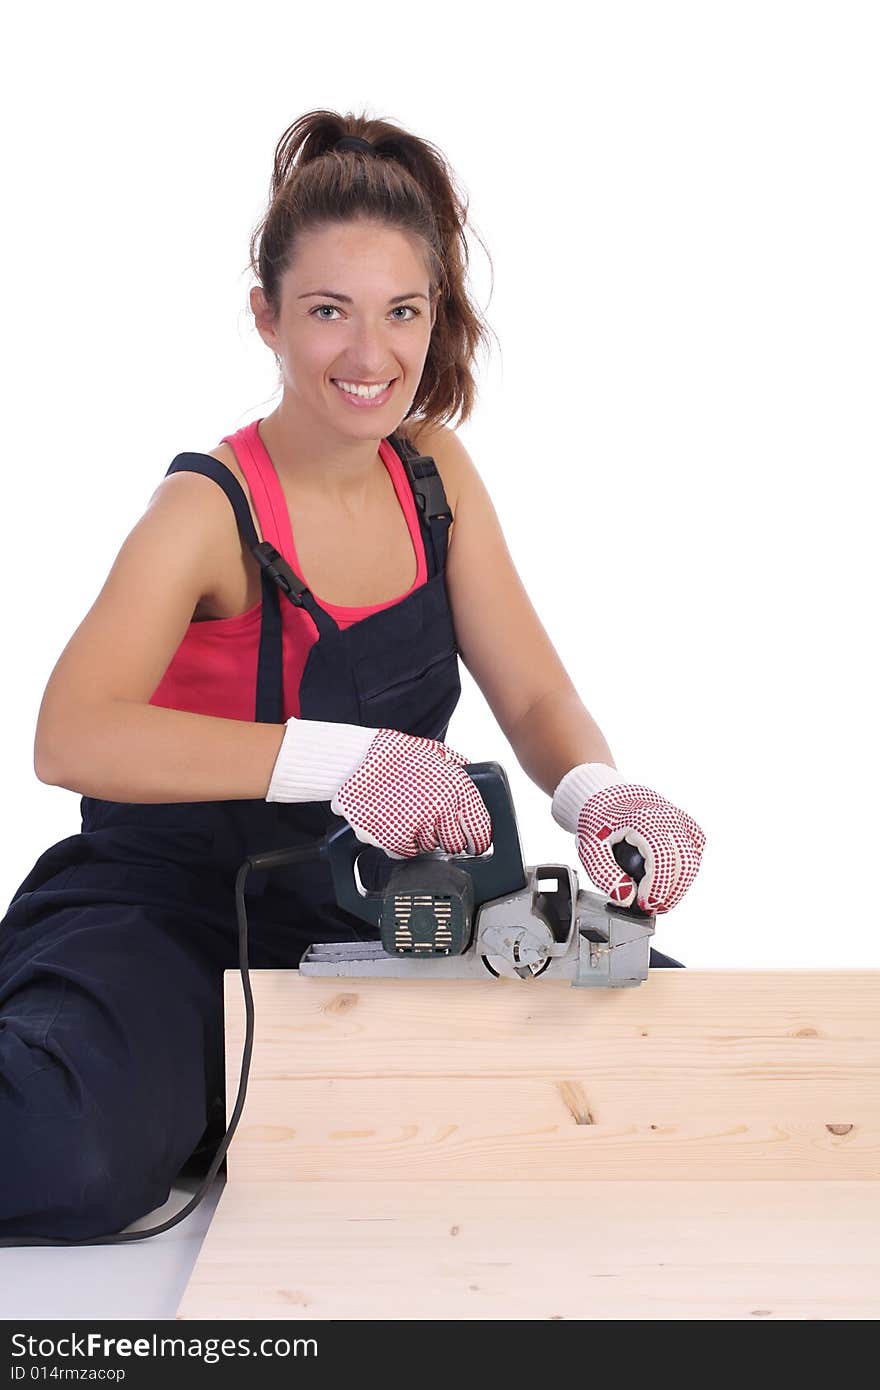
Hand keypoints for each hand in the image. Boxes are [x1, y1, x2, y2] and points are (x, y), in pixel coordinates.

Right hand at [331, 728, 492, 859]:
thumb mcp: (437, 754)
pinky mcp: (393, 838)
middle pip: (454, 845)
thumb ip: (460, 771)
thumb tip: (480, 783)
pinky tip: (391, 821)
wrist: (356, 758)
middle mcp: (440, 808)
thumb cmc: (396, 755)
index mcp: (457, 788)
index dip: (477, 840)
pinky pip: (404, 853)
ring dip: (419, 838)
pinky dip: (398, 842)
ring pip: (428, 849)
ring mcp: (416, 825)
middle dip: (445, 836)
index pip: (480, 831)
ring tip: (405, 813)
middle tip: (429, 820)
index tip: (472, 843)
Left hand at [552, 763, 705, 912]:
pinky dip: (685, 868)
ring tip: (657, 897)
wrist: (603, 796)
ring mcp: (678, 819)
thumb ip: (606, 875)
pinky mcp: (684, 823)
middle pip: (685, 863)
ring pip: (693, 859)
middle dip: (671, 892)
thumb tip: (627, 898)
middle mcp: (667, 817)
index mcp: (643, 820)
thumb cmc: (596, 820)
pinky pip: (694, 849)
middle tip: (652, 907)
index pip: (663, 859)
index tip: (645, 904)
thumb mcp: (590, 849)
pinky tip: (667, 877)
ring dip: (679, 884)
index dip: (658, 888)